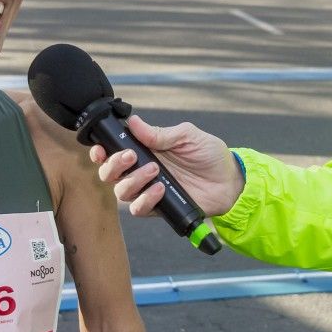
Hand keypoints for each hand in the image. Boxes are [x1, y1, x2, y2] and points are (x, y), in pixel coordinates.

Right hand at [90, 113, 242, 217]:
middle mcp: (141, 170)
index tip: (100, 149)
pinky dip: (145, 200)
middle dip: (114, 165)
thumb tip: (132, 121)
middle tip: (132, 157)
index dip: (101, 152)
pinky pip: (138, 209)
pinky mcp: (158, 207)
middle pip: (109, 174)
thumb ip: (159, 133)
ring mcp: (149, 190)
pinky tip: (160, 189)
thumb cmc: (209, 154)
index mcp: (145, 150)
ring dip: (133, 181)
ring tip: (155, 171)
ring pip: (121, 191)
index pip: (113, 152)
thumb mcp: (187, 136)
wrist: (230, 180)